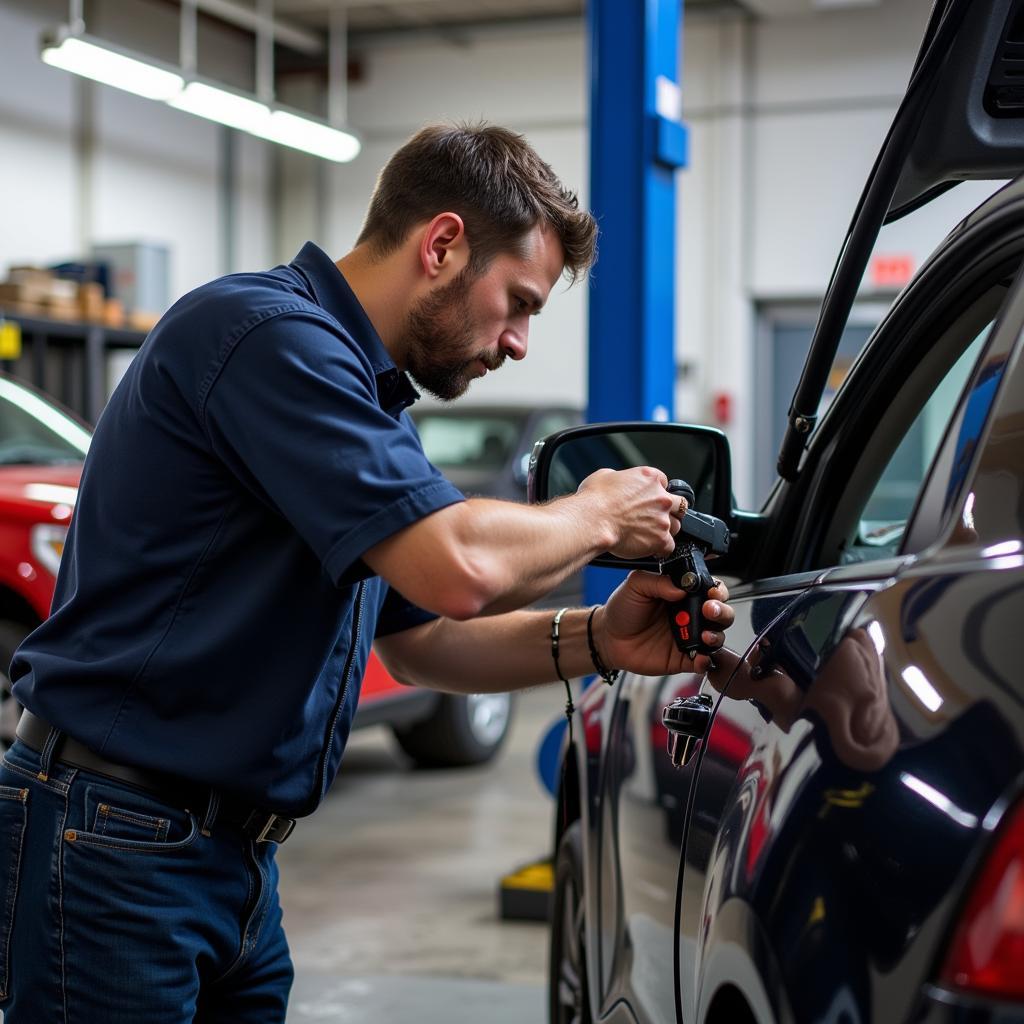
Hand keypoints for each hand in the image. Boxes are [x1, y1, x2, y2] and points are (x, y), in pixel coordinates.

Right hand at [575, 467, 682, 559]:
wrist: (592, 520)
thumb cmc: (594, 499)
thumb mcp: (605, 475)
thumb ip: (620, 478)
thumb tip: (618, 483)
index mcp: (650, 478)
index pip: (664, 482)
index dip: (655, 492)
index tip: (647, 500)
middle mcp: (661, 497)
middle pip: (678, 504)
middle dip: (668, 510)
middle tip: (654, 517)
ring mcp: (663, 519)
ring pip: (676, 526)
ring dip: (664, 530)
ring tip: (649, 534)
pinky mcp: (660, 539)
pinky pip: (669, 546)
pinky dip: (661, 548)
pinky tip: (650, 548)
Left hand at [596, 570, 733, 676]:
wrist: (608, 637)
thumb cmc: (622, 610)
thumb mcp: (636, 585)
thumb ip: (658, 581)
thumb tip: (681, 587)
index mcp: (683, 594)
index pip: (710, 589)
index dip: (716, 591)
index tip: (711, 593)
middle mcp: (690, 615)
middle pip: (720, 613)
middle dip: (721, 611)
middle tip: (709, 610)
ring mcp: (688, 637)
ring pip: (716, 637)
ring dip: (717, 635)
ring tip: (705, 635)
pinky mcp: (683, 659)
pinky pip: (703, 662)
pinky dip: (707, 661)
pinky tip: (701, 658)